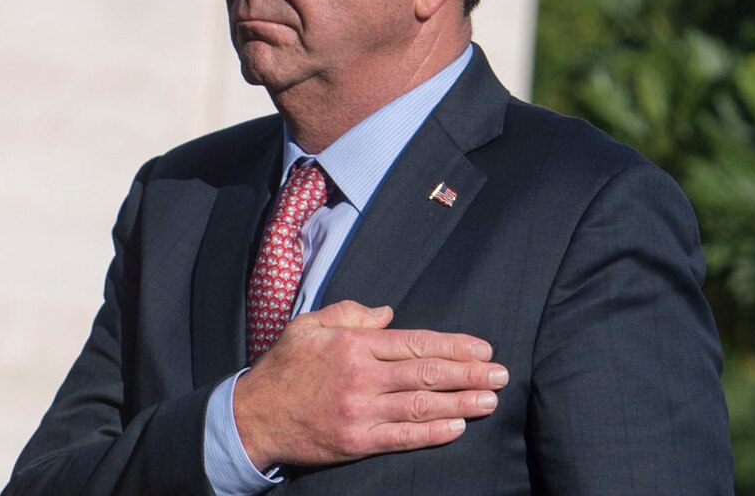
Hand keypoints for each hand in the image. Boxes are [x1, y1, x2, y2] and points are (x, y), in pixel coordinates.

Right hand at [233, 300, 506, 470]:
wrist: (253, 415)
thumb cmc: (284, 367)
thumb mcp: (309, 325)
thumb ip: (349, 313)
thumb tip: (389, 313)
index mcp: (353, 344)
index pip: (415, 342)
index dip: (453, 346)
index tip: (482, 349)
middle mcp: (361, 376)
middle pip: (426, 373)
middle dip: (469, 373)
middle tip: (501, 374)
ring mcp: (359, 410)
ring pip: (421, 405)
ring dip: (461, 402)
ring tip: (490, 399)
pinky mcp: (356, 441)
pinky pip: (402, 437)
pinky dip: (432, 433)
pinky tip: (457, 428)